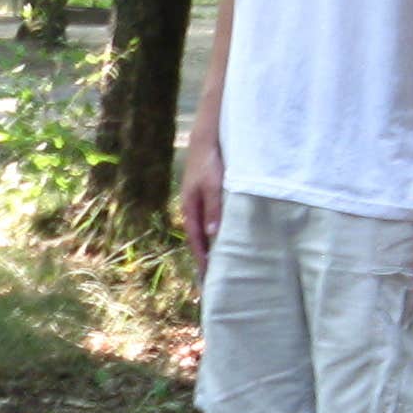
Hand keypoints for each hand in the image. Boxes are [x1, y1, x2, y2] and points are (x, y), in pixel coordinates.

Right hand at [180, 142, 225, 268]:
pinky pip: (208, 217)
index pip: (195, 239)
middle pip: (197, 236)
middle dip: (204, 254)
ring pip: (203, 227)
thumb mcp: (213, 185)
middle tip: (213, 274)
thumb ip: (213, 208)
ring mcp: (197, 200)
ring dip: (209, 242)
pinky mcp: (205, 193)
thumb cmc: (209, 161)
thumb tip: (212, 234)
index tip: (208, 275)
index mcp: (190, 207)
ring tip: (218, 259)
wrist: (207, 138)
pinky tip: (222, 233)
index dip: (201, 257)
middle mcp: (191, 206)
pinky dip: (213, 229)